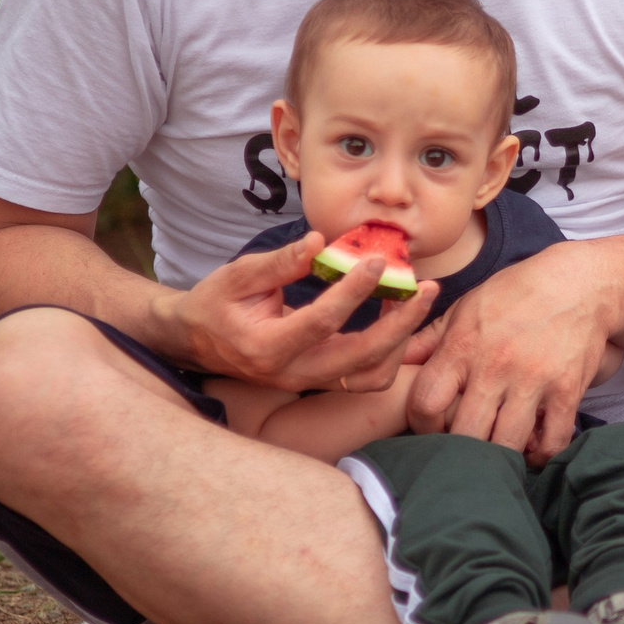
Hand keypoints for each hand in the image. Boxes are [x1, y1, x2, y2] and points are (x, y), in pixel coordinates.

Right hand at [153, 231, 440, 392]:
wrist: (196, 341)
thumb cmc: (215, 303)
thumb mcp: (237, 276)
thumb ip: (278, 263)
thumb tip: (319, 242)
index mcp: (267, 348)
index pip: (322, 322)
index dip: (353, 291)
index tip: (378, 260)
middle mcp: (292, 373)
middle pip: (362, 359)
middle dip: (402, 324)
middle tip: (427, 287)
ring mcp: (308, 382)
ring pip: (372, 375)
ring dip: (402, 339)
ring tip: (417, 298)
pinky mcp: (321, 381)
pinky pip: (368, 376)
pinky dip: (392, 350)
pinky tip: (399, 315)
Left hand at [405, 240, 618, 456]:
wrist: (579, 283)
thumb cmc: (516, 295)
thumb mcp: (467, 307)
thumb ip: (427, 340)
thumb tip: (390, 363)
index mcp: (464, 346)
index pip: (425, 403)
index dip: (422, 425)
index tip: (434, 426)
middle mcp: (496, 366)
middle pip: (464, 435)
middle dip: (460, 450)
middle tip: (465, 446)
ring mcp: (534, 380)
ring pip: (507, 446)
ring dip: (500, 457)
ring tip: (497, 450)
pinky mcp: (568, 390)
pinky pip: (552, 442)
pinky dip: (540, 455)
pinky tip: (532, 446)